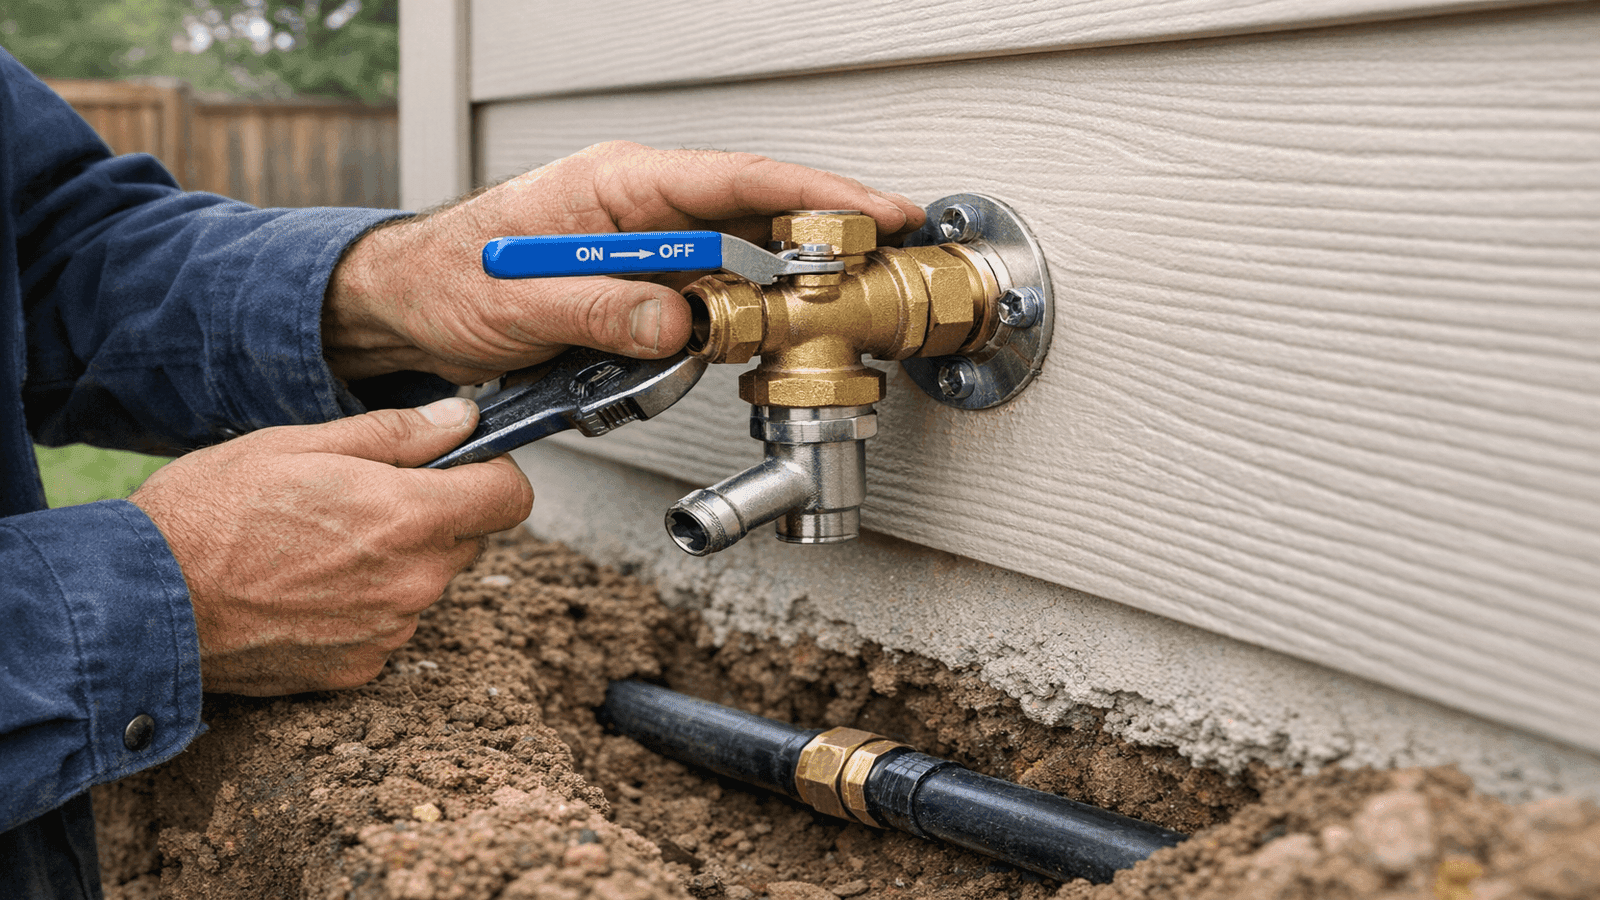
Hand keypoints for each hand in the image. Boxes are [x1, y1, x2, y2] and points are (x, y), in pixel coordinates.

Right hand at [130, 397, 531, 694]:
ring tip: (322, 544)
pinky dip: (366, 604)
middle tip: (367, 498)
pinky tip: (310, 587)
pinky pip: (390, 625)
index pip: (511, 497)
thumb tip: (462, 419)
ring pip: (427, 583)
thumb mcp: (302, 444)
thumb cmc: (213, 514)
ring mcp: (389, 631)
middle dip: (437, 514)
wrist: (148, 604)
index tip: (461, 464)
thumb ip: (397, 434)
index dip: (492, 473)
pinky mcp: (361, 669)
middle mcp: (413, 582)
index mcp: (410, 517)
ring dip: (398, 561)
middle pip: (470, 540)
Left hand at [323, 141, 925, 383]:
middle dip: (822, 244)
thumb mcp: (514, 299)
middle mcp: (642, 209)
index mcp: (617, 186)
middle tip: (873, 278)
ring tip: (814, 324)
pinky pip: (711, 303)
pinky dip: (737, 325)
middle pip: (759, 216)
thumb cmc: (447, 279)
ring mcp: (649, 248)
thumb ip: (597, 310)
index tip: (877, 210)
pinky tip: (747, 346)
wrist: (409, 302)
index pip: (737, 180)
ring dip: (777, 298)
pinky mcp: (646, 288)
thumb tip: (675, 323)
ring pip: (741, 266)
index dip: (816, 192)